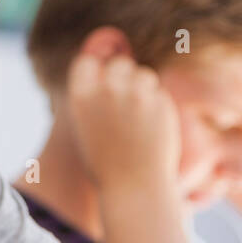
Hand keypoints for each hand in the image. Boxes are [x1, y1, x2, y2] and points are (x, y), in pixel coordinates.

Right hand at [65, 52, 179, 191]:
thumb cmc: (105, 160)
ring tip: (138, 118)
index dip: (95, 72)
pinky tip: (151, 128)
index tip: (101, 86)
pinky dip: (156, 104)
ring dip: (142, 88)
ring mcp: (136, 94)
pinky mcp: (160, 102)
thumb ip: (94, 95)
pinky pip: (158, 91)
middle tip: (125, 102)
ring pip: (142, 74)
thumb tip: (106, 56)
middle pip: (119, 63)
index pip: (86, 62)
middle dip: (123, 77)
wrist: (134, 185)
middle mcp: (107, 90)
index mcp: (81, 96)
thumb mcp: (85, 126)